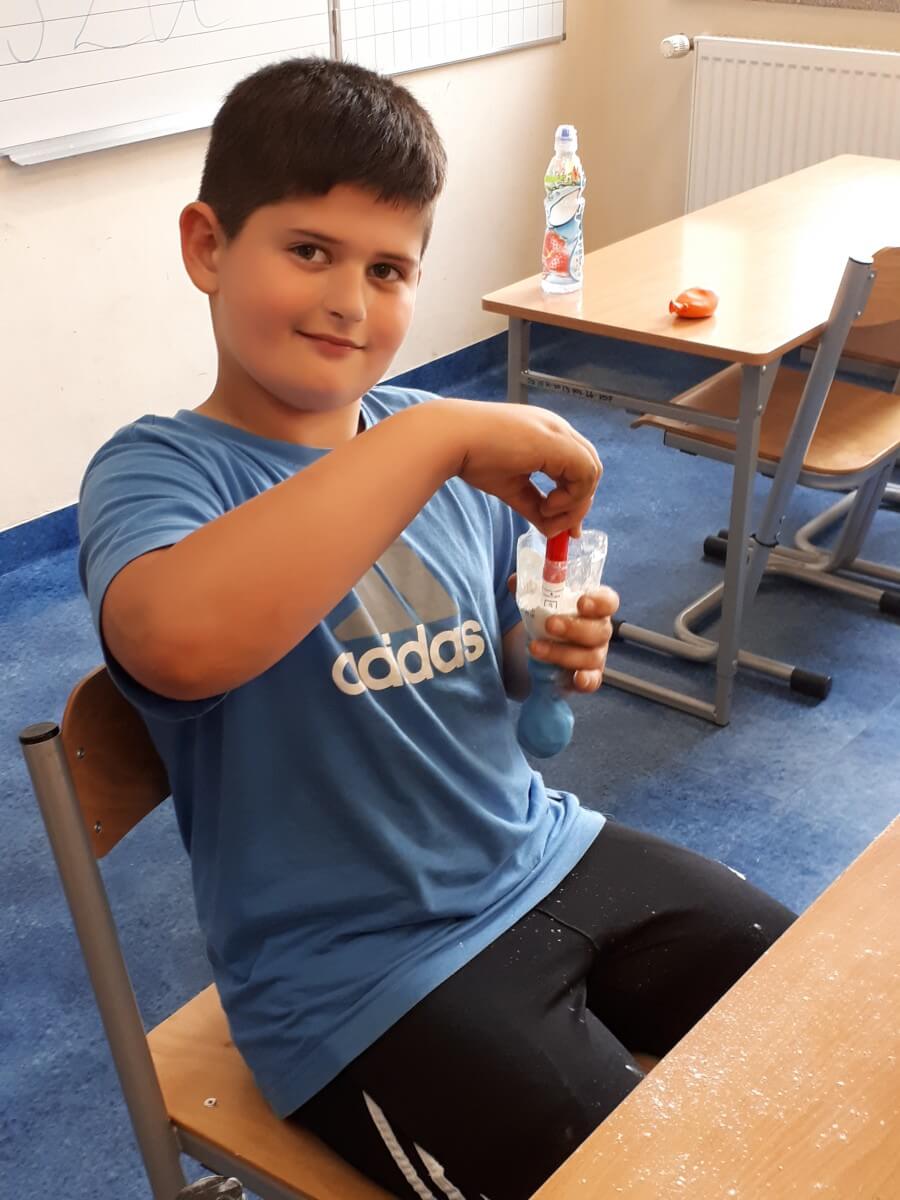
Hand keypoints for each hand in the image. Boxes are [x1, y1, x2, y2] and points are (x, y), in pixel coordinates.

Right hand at [438, 399, 601, 536]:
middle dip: (579, 504)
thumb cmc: (474, 455)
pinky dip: (572, 496)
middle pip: (591, 470)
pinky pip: (585, 472)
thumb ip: (534, 505)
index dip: (576, 498)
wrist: (453, 438)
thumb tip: (551, 529)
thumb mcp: (512, 487)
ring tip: (545, 514)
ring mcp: (559, 433)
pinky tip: (546, 506)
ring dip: (575, 503)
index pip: (578, 467)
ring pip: (592, 471)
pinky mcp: (557, 441)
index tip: (561, 525)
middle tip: (559, 527)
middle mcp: (559, 430)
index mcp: (549, 437)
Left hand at [508, 574, 618, 692]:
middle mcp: (600, 630)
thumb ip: (527, 588)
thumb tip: (513, 581)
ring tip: (535, 647)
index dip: (599, 602)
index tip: (581, 602)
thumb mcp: (536, 600)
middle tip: (550, 624)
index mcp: (594, 607)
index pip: (608, 602)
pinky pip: (594, 680)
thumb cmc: (547, 616)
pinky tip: (576, 679)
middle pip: (600, 630)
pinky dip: (587, 681)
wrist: (540, 645)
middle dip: (574, 628)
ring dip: (563, 652)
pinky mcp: (589, 676)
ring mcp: (596, 655)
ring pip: (591, 656)